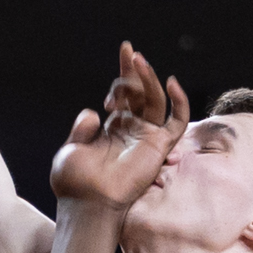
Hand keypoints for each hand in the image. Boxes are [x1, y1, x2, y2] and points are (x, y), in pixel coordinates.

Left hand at [48, 42, 188, 211]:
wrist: (85, 202)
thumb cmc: (75, 181)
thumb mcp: (72, 148)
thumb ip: (82, 129)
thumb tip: (93, 111)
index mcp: (112, 128)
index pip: (125, 93)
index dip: (126, 71)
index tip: (125, 49)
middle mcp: (132, 130)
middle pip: (141, 92)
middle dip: (136, 70)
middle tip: (129, 50)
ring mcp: (146, 137)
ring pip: (156, 100)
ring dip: (149, 79)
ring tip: (138, 61)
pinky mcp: (159, 147)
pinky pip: (177, 122)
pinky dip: (181, 102)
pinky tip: (172, 83)